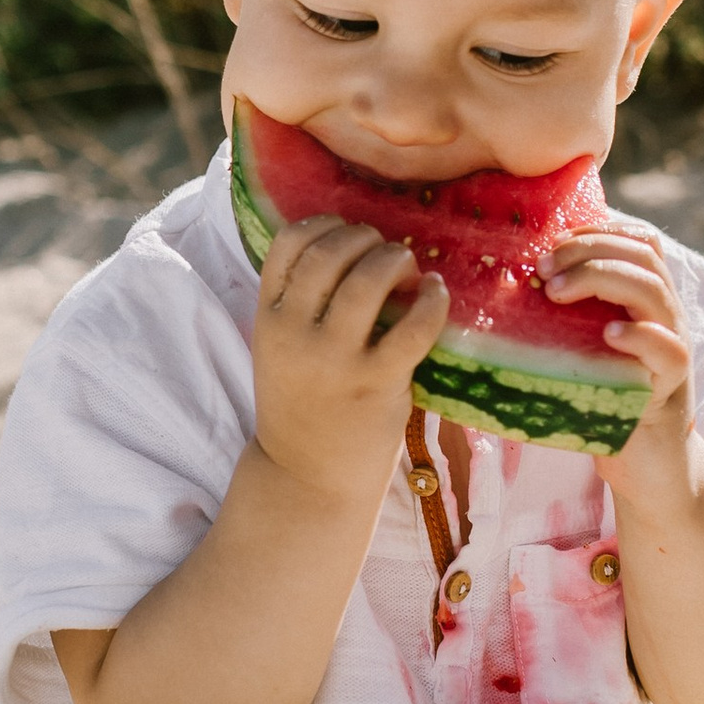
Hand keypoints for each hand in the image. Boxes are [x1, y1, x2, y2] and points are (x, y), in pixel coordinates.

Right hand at [252, 216, 448, 507]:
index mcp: (268, 319)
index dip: (324, 225)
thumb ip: (300, 303)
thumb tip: (351, 244)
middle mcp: (295, 334)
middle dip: (364, 238)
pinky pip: (413, 326)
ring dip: (395, 259)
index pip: (288, 244)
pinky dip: (432, 299)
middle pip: (329, 253)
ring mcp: (335, 359)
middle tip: (384, 252)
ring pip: (367, 280)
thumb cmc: (304, 406)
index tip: (347, 233)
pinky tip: (436, 292)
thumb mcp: (281, 349)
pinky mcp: (376, 383)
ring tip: (408, 268)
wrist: (308, 479)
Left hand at [542, 219, 689, 484]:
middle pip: (643, 255)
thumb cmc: (604, 404)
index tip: (552, 243)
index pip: (638, 240)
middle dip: (588, 249)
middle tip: (542, 269)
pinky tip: (608, 334)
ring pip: (655, 291)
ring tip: (557, 291)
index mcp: (646, 301)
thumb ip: (565, 318)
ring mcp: (673, 348)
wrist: (645, 466)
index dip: (596, 230)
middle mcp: (666, 316)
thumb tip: (506, 289)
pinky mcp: (672, 385)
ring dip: (603, 278)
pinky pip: (667, 350)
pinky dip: (639, 335)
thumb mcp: (583, 351)